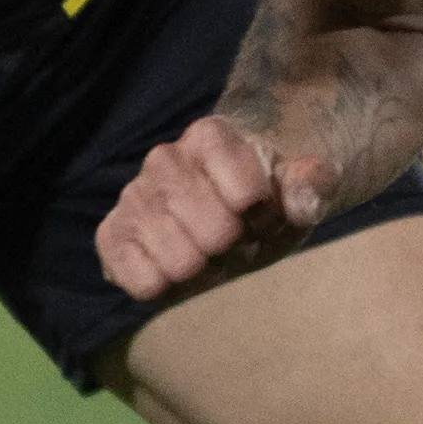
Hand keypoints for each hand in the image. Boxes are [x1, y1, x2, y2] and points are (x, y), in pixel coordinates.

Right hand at [96, 111, 325, 306]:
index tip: (262, 215)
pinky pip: (139, 279)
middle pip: (216, 233)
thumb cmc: (263, 203)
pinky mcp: (111, 235)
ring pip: (181, 261)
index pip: (247, 195)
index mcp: (210, 136)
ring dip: (204, 271)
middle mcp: (163, 158)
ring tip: (207, 255)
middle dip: (234, 248)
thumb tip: (303, 198)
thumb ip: (311, 186)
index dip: (264, 217)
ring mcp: (133, 196)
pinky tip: (175, 271)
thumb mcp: (300, 191)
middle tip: (233, 241)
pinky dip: (166, 287)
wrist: (224, 216)